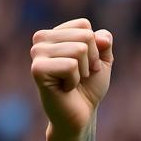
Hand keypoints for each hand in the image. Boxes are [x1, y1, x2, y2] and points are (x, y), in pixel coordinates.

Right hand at [30, 18, 113, 140]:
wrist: (81, 114)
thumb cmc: (89, 87)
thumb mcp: (102, 61)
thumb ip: (104, 43)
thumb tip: (100, 36)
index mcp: (54, 33)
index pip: (84, 25)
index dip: (94, 48)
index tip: (86, 65)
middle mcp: (41, 39)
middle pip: (85, 36)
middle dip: (91, 59)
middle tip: (80, 76)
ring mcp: (37, 53)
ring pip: (79, 49)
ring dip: (83, 71)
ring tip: (72, 81)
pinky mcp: (37, 69)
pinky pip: (71, 65)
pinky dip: (74, 80)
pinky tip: (65, 88)